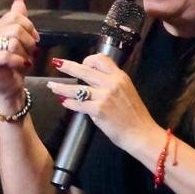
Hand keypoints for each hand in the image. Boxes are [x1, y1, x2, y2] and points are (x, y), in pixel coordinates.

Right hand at [0, 0, 38, 107]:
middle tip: (32, 52)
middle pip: (15, 28)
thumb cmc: (17, 64)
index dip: (29, 27)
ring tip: (26, 61)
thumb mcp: (22, 39)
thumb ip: (19, 18)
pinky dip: (19, 61)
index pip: (15, 16)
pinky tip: (21, 66)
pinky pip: (6, 55)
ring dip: (25, 53)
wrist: (10, 86)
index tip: (35, 38)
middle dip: (29, 41)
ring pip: (12, 42)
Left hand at [48, 54, 162, 155]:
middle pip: (84, 70)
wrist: (142, 133)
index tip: (82, 64)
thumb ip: (111, 84)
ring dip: (61, 87)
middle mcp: (112, 83)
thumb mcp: (127, 91)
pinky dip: (68, 103)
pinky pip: (78, 104)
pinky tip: (63, 102)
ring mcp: (105, 96)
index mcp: (120, 77)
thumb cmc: (134, 116)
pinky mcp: (99, 110)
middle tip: (56, 64)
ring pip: (76, 88)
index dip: (89, 60)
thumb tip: (92, 82)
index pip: (101, 59)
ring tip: (52, 86)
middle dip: (67, 66)